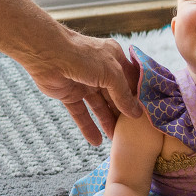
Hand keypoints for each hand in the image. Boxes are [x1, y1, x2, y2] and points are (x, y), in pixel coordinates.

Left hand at [22, 30, 141, 145]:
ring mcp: (84, 83)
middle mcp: (100, 71)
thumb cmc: (83, 57)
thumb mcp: (111, 73)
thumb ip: (124, 94)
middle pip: (115, 96)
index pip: (131, 80)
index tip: (148, 115)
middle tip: (134, 132)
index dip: (139, 97)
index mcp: (114, 59)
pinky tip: (96, 141)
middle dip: (123, 113)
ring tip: (116, 140)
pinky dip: (87, 127)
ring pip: (99, 106)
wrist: (47, 54)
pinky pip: (81, 113)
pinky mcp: (69, 94)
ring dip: (107, 122)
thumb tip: (136, 113)